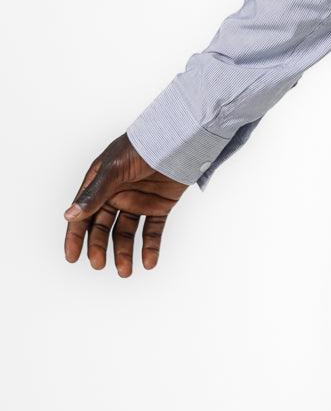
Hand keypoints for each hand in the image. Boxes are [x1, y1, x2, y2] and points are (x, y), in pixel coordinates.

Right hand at [63, 132, 188, 275]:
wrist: (180, 139)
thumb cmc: (142, 146)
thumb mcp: (114, 170)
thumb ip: (94, 194)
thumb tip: (70, 215)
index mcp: (101, 184)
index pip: (84, 214)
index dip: (76, 236)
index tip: (72, 257)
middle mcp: (117, 194)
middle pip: (103, 227)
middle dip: (100, 247)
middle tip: (100, 265)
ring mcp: (138, 201)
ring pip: (126, 233)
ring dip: (124, 252)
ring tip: (126, 271)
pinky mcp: (159, 206)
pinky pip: (152, 230)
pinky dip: (150, 247)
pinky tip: (149, 262)